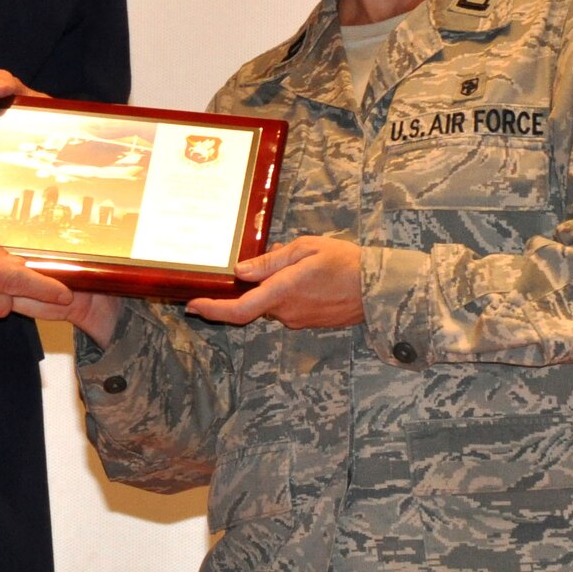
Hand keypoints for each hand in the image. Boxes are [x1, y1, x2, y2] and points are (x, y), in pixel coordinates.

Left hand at [186, 236, 365, 329]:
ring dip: (275, 285)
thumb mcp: (306, 249)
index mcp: (282, 292)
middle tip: (273, 257)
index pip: (239, 310)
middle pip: (255, 302)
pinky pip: (288, 307)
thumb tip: (240, 270)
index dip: (213, 310)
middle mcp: (286, 312)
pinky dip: (288, 292)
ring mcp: (298, 320)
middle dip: (255, 283)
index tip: (193, 305)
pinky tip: (308, 275)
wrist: (379, 287)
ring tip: (300, 262)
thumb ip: (270, 261)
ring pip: (272, 303)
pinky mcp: (309, 322)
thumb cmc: (345, 262)